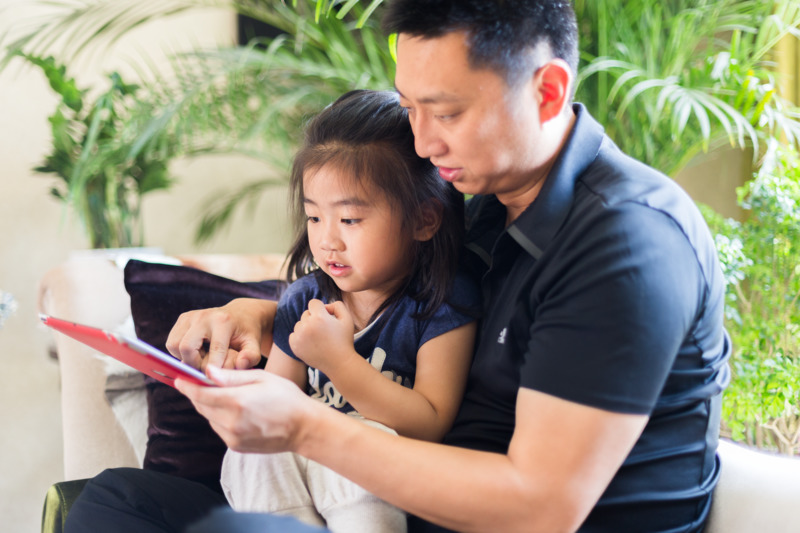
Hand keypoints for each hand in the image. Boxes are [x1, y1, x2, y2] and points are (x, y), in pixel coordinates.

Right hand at [166, 298, 276, 370]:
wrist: (241, 315)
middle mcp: (204, 315)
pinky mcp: (183, 318)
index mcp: (223, 321)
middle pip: (186, 347)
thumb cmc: (247, 333)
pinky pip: (171, 342)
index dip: (213, 369)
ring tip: (201, 359)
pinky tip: (196, 353)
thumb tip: (240, 365)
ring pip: (174, 345)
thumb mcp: (254, 344)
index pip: (213, 350)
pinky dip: (180, 352)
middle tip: (205, 370)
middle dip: (193, 364)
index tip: (215, 379)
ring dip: (185, 358)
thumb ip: (251, 356)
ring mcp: (191, 316)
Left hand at [175, 366, 317, 453]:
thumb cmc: (287, 397)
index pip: (201, 394)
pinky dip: (220, 418)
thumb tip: (208, 372)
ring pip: (210, 418)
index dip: (187, 386)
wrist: (304, 428)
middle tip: (198, 382)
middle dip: (198, 394)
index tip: (178, 379)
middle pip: (202, 407)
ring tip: (224, 396)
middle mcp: (231, 422)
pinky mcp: (236, 446)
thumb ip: (233, 376)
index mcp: (237, 402)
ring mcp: (233, 437)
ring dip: (210, 406)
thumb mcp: (262, 378)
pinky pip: (219, 428)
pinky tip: (235, 410)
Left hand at [288, 299, 355, 373]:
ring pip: (299, 324)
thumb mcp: (347, 318)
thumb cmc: (344, 340)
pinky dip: (300, 337)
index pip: (313, 303)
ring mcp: (299, 337)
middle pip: (306, 313)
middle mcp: (306, 326)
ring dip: (307, 328)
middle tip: (325, 330)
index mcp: (319, 317)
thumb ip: (337, 305)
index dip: (321, 308)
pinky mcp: (294, 346)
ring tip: (318, 338)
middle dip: (314, 318)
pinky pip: (293, 335)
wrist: (339, 363)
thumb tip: (325, 306)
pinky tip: (311, 343)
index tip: (327, 318)